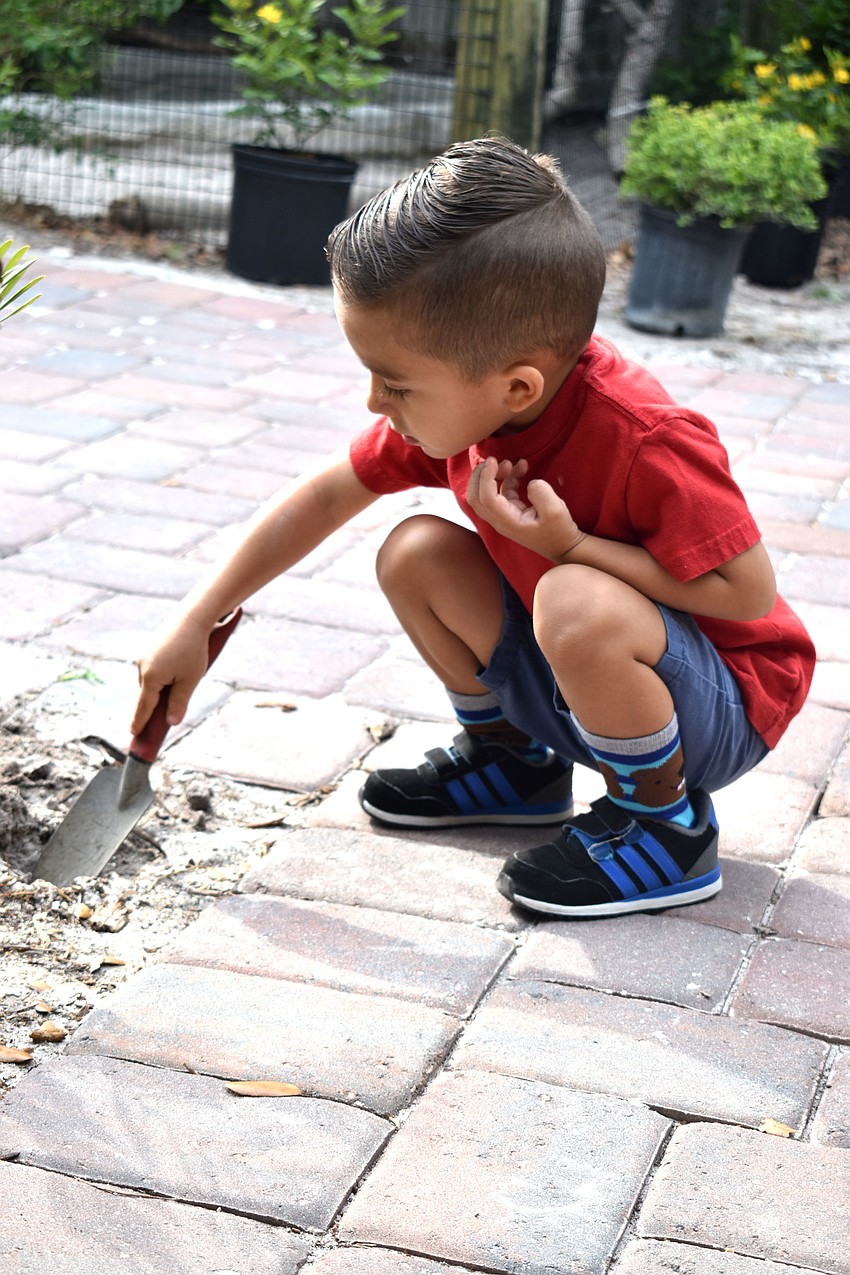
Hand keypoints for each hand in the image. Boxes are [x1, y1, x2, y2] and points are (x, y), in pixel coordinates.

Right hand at [131, 617, 211, 736]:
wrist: (192, 618)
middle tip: (160, 720)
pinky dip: (160, 676)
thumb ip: (179, 702)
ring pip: (150, 681)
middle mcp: (142, 667)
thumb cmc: (193, 649)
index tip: (133, 734)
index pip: (143, 707)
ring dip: (160, 689)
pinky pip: (152, 670)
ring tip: (178, 684)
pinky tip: (175, 671)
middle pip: (147, 695)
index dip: (139, 722)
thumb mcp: (190, 680)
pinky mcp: (149, 649)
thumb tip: (171, 722)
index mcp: (150, 677)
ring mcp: (144, 657)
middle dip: (153, 706)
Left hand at [467, 456, 585, 559]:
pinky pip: (500, 491)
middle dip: (480, 475)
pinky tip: (521, 468)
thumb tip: (530, 482)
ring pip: (484, 493)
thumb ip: (541, 493)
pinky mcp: (510, 510)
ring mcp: (503, 516)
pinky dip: (507, 478)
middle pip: (475, 497)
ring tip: (511, 462)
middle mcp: (500, 520)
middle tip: (494, 459)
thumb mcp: (555, 511)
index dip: (486, 477)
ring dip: (493, 475)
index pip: (485, 498)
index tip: (493, 460)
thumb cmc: (559, 531)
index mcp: (507, 521)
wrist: (563, 546)